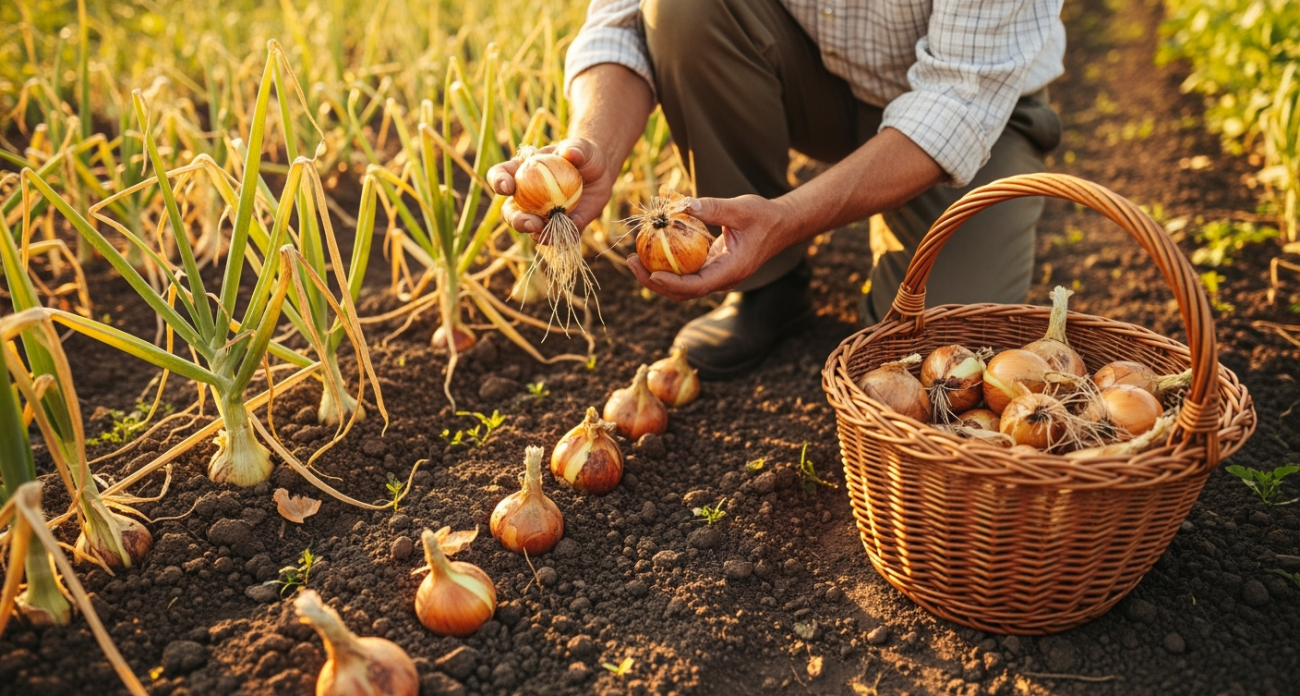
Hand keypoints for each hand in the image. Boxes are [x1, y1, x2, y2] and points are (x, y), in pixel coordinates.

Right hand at [488, 138, 614, 240]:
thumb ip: (576, 148)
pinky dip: (561, 239)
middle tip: (530, 222)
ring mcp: (540, 214)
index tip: (507, 186)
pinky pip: (556, 237)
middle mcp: (525, 197)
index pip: (501, 175)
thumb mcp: (582, 148)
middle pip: (510, 212)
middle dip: (516, 220)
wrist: (600, 173)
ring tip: (546, 232)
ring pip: (530, 229)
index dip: (498, 182)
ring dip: (535, 233)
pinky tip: (569, 236)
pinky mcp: (559, 227)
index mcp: (521, 172)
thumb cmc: (583, 155)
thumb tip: (570, 153)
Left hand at [628, 195, 791, 301]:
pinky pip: (685, 272)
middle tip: (632, 263)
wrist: (781, 225)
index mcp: (731, 271)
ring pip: (681, 286)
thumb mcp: (740, 208)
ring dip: (656, 276)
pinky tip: (651, 249)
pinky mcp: (710, 268)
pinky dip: (667, 264)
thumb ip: (713, 208)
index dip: (672, 283)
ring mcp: (715, 275)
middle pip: (683, 292)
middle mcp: (722, 279)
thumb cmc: (763, 217)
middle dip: (654, 283)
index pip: (697, 286)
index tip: (652, 273)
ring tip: (634, 259)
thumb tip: (683, 204)